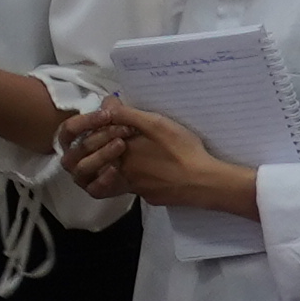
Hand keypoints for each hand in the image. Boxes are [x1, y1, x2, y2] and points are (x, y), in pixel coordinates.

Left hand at [59, 102, 262, 219]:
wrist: (204, 183)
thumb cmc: (181, 150)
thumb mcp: (155, 124)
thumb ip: (127, 114)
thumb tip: (105, 103)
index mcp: (120, 154)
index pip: (95, 140)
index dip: (101, 127)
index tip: (116, 120)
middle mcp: (121, 173)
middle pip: (100, 159)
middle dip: (104, 144)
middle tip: (122, 133)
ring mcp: (135, 188)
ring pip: (115, 175)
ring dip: (119, 161)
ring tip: (136, 150)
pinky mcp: (148, 197)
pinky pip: (134, 185)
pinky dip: (136, 175)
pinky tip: (152, 167)